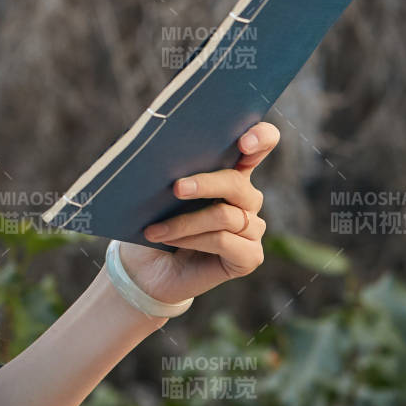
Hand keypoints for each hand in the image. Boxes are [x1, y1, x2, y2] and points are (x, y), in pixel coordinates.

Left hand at [103, 119, 278, 305]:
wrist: (144, 268)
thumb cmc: (152, 221)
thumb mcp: (158, 192)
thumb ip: (172, 170)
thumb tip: (164, 152)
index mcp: (230, 171)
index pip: (261, 143)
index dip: (260, 137)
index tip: (243, 142)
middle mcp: (246, 199)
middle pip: (237, 182)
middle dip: (205, 183)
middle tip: (175, 188)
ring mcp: (251, 228)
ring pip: (225, 215)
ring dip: (185, 222)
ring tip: (154, 230)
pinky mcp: (249, 257)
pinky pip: (224, 240)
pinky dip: (192, 240)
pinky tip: (168, 242)